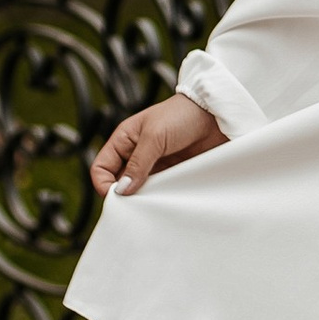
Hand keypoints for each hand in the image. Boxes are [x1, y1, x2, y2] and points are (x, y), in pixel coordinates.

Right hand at [88, 93, 225, 196]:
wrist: (217, 113)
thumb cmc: (182, 114)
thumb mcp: (154, 136)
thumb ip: (138, 164)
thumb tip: (122, 190)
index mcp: (124, 140)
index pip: (101, 168)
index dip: (104, 184)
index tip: (116, 197)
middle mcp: (136, 154)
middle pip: (119, 182)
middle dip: (124, 195)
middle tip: (134, 206)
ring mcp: (155, 164)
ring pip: (140, 189)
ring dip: (144, 198)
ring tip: (152, 204)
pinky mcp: (173, 172)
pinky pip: (160, 190)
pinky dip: (161, 197)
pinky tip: (166, 201)